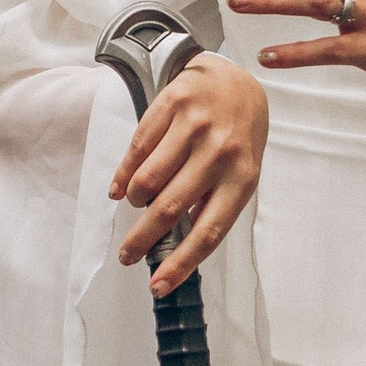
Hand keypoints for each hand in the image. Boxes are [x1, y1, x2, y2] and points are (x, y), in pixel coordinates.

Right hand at [109, 49, 267, 295]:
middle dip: (142, 239)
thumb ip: (212, 204)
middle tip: (127, 255)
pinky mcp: (173, 103)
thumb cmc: (237, 136)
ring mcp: (195, 126)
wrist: (234, 79)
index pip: (210, 231)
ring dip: (136, 200)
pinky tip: (122, 186)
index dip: (182, 263)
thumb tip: (178, 247)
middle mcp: (221, 152)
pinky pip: (137, 148)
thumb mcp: (238, 171)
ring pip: (148, 180)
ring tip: (137, 202)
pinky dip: (124, 174)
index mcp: (242, 178)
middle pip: (171, 208)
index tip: (159, 286)